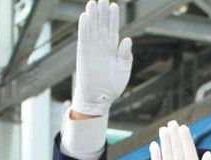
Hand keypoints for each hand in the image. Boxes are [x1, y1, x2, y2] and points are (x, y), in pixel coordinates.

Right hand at [70, 0, 131, 116]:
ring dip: (92, 16)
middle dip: (102, 12)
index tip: (114, 5)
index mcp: (113, 49)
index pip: (112, 29)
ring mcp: (92, 49)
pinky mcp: (83, 54)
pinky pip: (83, 38)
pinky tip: (85, 17)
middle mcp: (102, 46)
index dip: (113, 17)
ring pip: (92, 28)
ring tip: (93, 3)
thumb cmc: (113, 86)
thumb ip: (126, 55)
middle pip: (101, 25)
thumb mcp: (123, 70)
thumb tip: (127, 39)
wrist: (100, 99)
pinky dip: (84, 28)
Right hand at [148, 121, 210, 159]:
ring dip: (165, 142)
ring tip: (163, 129)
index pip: (189, 150)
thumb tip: (208, 153)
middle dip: (174, 136)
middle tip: (172, 123)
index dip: (186, 139)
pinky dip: (155, 156)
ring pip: (167, 154)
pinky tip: (154, 145)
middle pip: (177, 149)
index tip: (183, 127)